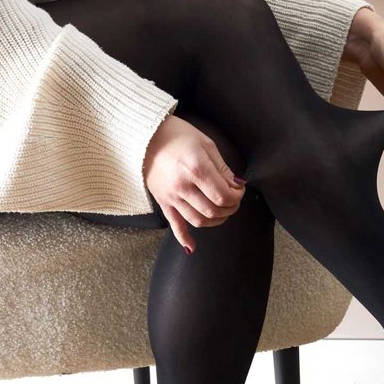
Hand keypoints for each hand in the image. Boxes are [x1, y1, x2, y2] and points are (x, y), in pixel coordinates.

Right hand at [143, 114, 246, 252]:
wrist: (145, 136)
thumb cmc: (177, 135)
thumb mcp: (206, 145)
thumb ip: (223, 168)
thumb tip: (237, 185)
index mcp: (196, 169)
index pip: (223, 196)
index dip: (236, 196)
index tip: (238, 190)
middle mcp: (182, 186)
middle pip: (213, 210)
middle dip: (230, 208)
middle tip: (233, 200)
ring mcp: (171, 197)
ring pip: (199, 220)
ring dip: (216, 220)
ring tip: (222, 211)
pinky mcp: (163, 202)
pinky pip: (175, 225)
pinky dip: (184, 238)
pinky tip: (192, 247)